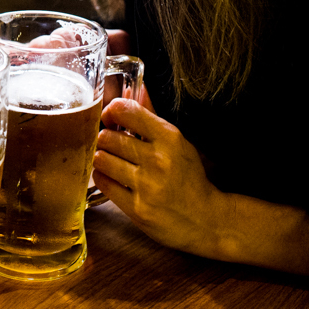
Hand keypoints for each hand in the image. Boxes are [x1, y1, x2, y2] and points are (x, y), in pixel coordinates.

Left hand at [91, 98, 223, 256]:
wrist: (207, 220)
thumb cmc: (189, 177)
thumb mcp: (177, 142)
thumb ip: (152, 115)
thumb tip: (136, 88)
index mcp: (170, 138)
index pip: (125, 111)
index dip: (111, 112)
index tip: (111, 118)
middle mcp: (158, 160)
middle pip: (107, 136)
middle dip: (105, 138)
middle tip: (111, 144)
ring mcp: (147, 186)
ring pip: (101, 159)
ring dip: (103, 158)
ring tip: (113, 161)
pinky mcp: (137, 209)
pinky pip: (103, 183)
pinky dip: (103, 177)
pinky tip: (113, 177)